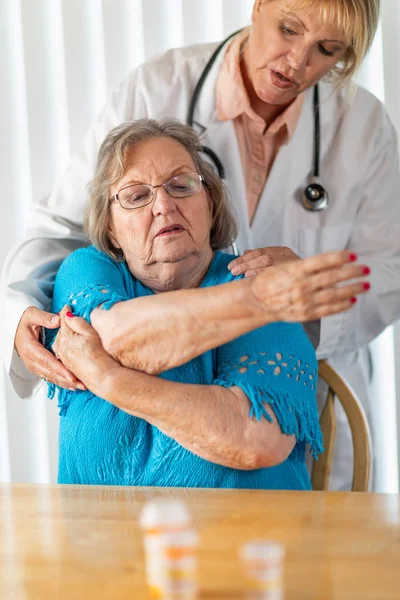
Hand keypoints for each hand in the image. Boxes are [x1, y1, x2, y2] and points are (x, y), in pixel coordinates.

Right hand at [14, 306, 84, 389]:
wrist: (15, 328)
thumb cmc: (24, 321)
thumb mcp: (32, 315)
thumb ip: (45, 318)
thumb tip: (58, 320)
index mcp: (29, 347)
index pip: (46, 360)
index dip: (59, 369)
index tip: (71, 375)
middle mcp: (31, 359)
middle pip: (49, 372)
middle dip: (65, 380)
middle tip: (81, 384)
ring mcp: (34, 365)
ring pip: (50, 377)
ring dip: (65, 383)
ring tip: (79, 386)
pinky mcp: (38, 367)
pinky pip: (49, 376)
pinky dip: (61, 381)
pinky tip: (71, 385)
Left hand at [55, 306, 119, 393]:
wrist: (101, 378)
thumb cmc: (98, 356)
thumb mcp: (90, 334)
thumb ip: (78, 323)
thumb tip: (67, 315)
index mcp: (66, 338)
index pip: (64, 321)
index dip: (65, 312)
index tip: (67, 306)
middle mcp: (61, 348)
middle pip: (61, 332)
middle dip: (63, 324)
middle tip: (66, 316)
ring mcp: (64, 358)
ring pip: (60, 343)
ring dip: (63, 336)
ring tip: (68, 331)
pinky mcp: (68, 366)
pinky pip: (62, 352)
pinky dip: (64, 346)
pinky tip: (70, 347)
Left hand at [228, 247, 299, 276]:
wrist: (319, 285)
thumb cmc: (297, 277)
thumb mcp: (281, 263)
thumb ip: (263, 258)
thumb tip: (245, 252)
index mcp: (283, 252)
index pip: (260, 252)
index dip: (245, 258)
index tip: (233, 264)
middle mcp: (288, 256)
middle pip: (262, 256)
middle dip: (245, 262)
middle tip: (232, 269)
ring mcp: (292, 263)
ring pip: (267, 261)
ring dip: (251, 267)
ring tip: (239, 273)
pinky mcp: (295, 271)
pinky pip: (275, 272)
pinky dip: (261, 274)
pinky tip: (251, 277)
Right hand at [251, 250, 370, 321]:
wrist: (257, 300)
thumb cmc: (271, 281)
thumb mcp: (286, 266)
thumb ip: (309, 266)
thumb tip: (332, 263)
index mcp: (296, 270)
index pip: (322, 261)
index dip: (339, 258)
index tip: (353, 255)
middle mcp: (301, 285)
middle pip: (332, 278)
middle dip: (352, 273)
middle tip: (365, 269)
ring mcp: (304, 301)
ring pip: (333, 294)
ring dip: (352, 289)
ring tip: (364, 285)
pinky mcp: (306, 313)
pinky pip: (328, 310)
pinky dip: (342, 305)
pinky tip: (352, 300)